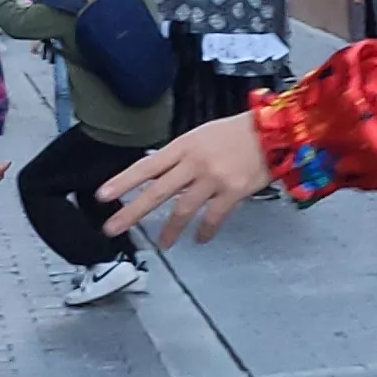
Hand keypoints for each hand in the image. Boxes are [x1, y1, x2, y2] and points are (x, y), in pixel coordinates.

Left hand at [98, 114, 274, 244]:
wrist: (272, 132)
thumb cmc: (235, 133)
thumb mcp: (200, 136)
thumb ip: (179, 157)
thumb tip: (155, 176)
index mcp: (183, 146)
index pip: (147, 166)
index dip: (124, 182)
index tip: (103, 196)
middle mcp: (195, 163)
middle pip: (158, 191)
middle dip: (133, 212)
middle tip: (113, 228)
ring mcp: (214, 178)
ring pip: (184, 209)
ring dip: (170, 230)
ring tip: (162, 244)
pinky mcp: (234, 192)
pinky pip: (214, 216)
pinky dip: (205, 230)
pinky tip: (200, 238)